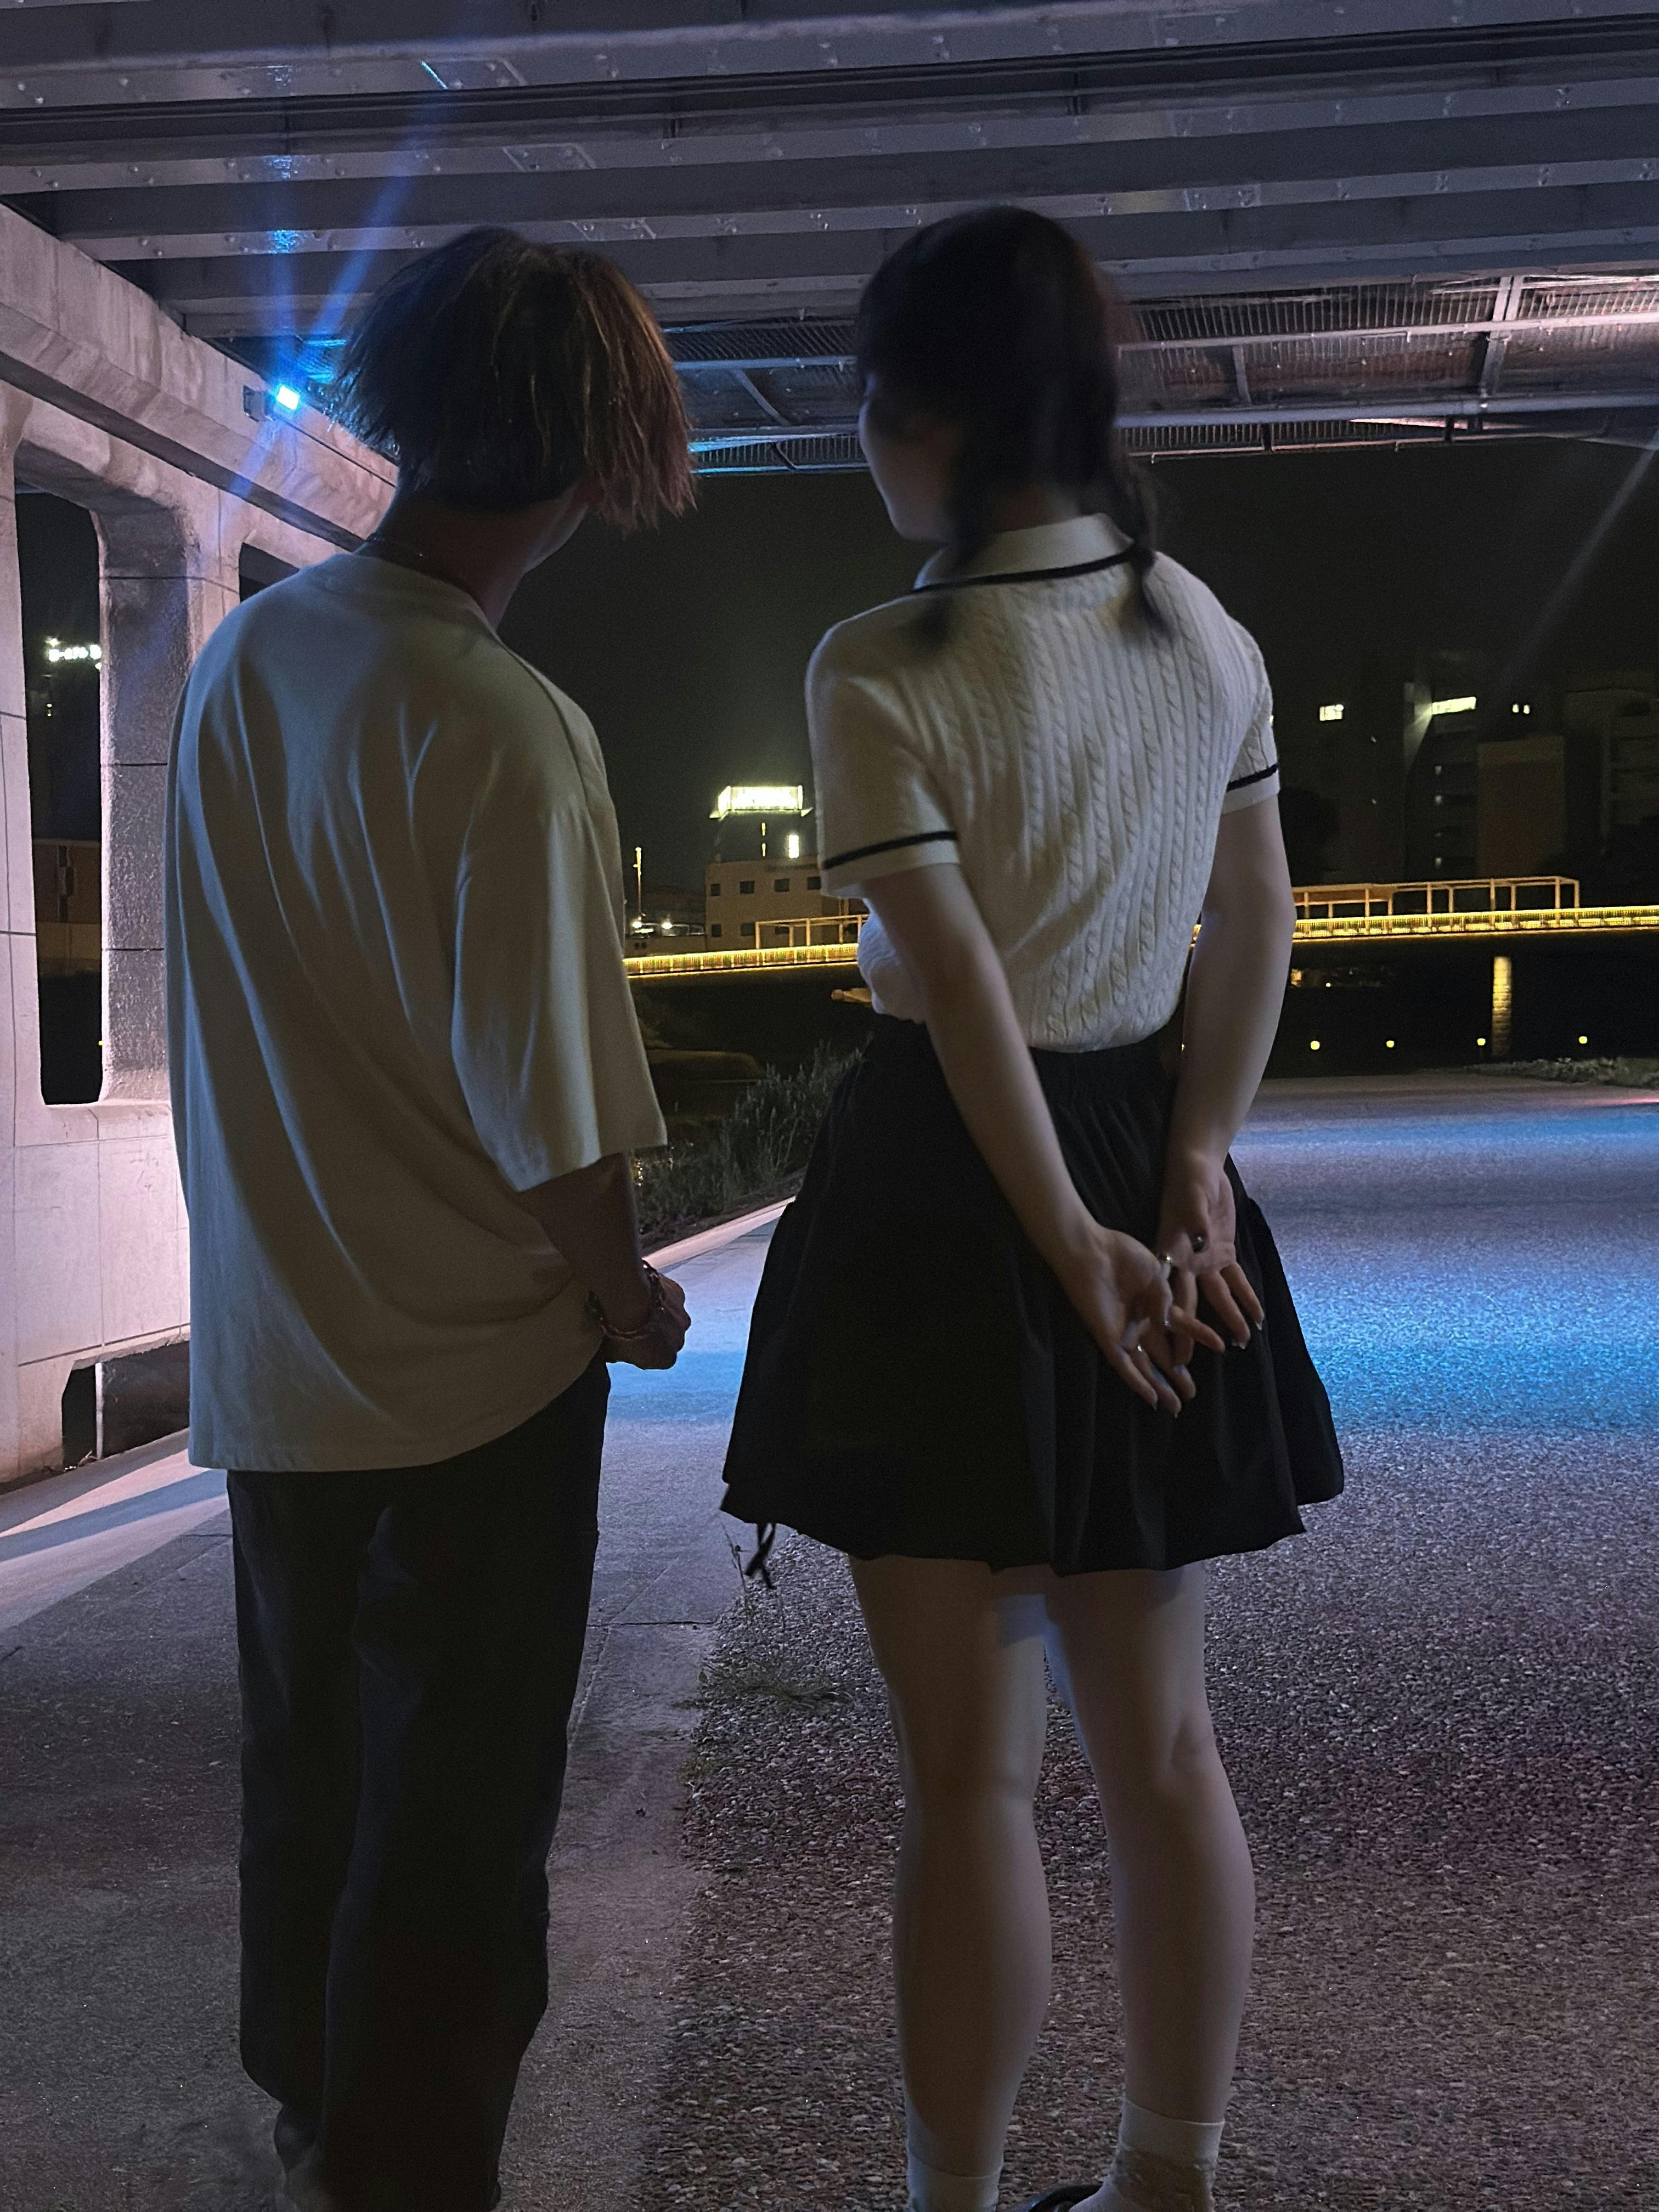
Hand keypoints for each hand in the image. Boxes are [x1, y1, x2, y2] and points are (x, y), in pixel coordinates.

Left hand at [600, 1269, 690, 1370]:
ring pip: (670, 1318)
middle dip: (654, 1334)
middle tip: (633, 1325)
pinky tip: (642, 1292)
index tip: (629, 1343)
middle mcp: (679, 1341)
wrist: (626, 1299)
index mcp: (666, 1359)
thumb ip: (619, 1355)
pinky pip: (670, 1298)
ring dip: (658, 1315)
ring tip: (637, 1307)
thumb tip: (613, 1352)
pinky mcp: (679, 1295)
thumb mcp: (613, 1352)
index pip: (657, 1359)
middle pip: (667, 1340)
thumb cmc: (619, 1330)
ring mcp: (681, 1317)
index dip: (642, 1351)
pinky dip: (659, 1297)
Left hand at [1056, 1222, 1225, 1413]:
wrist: (1092, 1252)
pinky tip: (1152, 1398)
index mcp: (1155, 1306)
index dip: (1199, 1337)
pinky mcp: (1108, 1339)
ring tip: (1177, 1406)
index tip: (1220, 1345)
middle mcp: (1141, 1324)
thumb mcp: (1156, 1275)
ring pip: (1144, 1368)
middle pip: (1162, 1356)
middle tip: (1192, 1394)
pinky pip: (1124, 1366)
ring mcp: (1125, 1333)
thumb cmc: (1123, 1256)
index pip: (1181, 1328)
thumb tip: (1172, 1324)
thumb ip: (1166, 1301)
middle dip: (1177, 1376)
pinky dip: (1137, 1382)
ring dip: (1160, 1387)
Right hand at [1156, 1153, 1263, 1350]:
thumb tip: (1201, 1243)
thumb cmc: (1190, 1180)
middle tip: (1192, 1364)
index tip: (1170, 1345)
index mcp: (1171, 1253)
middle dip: (1192, 1333)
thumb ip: (1197, 1222)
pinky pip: (1236, 1280)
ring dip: (1230, 1319)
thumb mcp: (1192, 1197)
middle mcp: (1185, 1263)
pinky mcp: (1222, 1252)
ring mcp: (1205, 1260)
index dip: (1169, 1322)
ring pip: (1217, 1297)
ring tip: (1242, 1344)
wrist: (1200, 1165)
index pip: (1168, 1294)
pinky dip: (1247, 1297)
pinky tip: (1257, 1317)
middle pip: (1188, 1304)